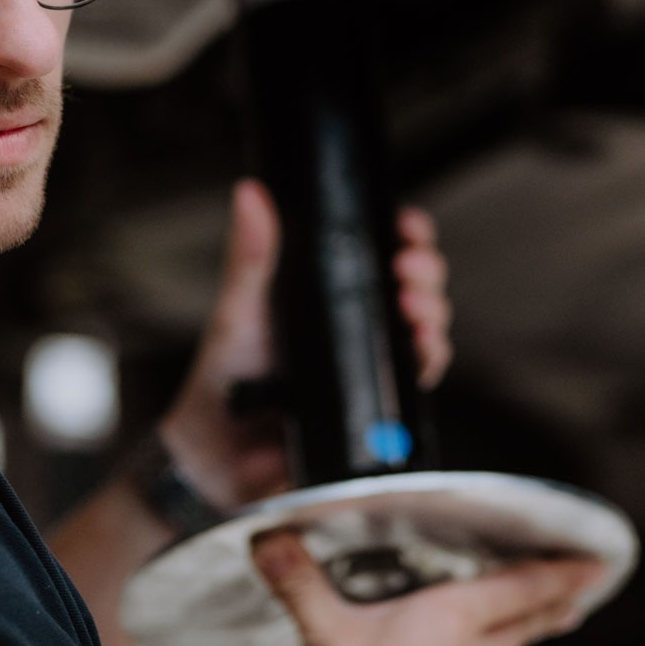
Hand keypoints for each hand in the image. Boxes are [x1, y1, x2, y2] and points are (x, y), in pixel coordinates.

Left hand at [158, 179, 452, 511]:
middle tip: (407, 268)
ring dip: (432, 313)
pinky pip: (416, 383)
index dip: (406, 236)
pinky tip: (422, 348)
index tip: (406, 226)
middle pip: (414, 289)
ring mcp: (369, 368)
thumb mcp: (238, 309)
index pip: (382, 254)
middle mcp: (356, 328)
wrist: (212, 451)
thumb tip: (250, 194)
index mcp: (329, 295)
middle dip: (425, 271)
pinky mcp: (375, 410)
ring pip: (425, 331)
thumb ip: (250, 256)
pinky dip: (428, 360)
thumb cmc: (223, 376)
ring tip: (414, 307)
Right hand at [253, 530, 601, 645]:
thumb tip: (269, 540)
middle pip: (528, 616)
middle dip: (559, 596)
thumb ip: (298, 584)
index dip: (562, 569)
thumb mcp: (326, 637)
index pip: (523, 586)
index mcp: (455, 619)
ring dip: (529, 622)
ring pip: (508, 642)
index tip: (600, 559)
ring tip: (550, 613)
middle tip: (587, 582)